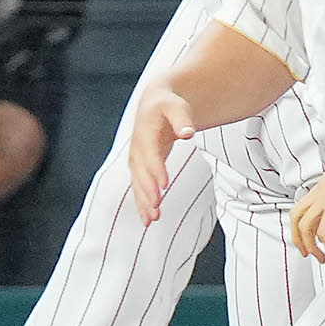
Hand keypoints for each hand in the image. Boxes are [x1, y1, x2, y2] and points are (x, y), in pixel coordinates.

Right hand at [129, 81, 196, 223]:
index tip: (163, 184)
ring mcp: (136, 160)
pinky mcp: (139, 169)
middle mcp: (137, 148)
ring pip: (138, 184)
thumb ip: (182, 119)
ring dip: (143, 202)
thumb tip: (188, 132)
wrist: (152, 105)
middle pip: (141, 173)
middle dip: (148, 190)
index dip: (156, 169)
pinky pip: (139, 188)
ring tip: (152, 219)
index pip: (150, 154)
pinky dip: (142, 204)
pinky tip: (147, 220)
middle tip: (157, 207)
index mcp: (144, 132)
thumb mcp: (176, 107)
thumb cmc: (167, 106)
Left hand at [290, 144, 324, 262]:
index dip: (301, 226)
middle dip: (298, 239)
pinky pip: (324, 232)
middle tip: (307, 253)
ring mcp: (324, 199)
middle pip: (295, 218)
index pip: (302, 208)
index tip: (308, 238)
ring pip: (305, 228)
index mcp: (322, 187)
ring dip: (312, 248)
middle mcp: (319, 193)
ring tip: (323, 258)